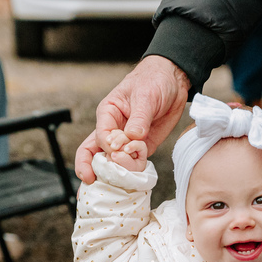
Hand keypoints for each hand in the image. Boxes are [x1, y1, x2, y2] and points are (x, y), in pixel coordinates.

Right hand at [75, 55, 191, 183]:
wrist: (173, 82)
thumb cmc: (153, 81)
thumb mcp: (146, 96)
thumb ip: (139, 118)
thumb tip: (132, 137)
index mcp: (108, 114)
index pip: (100, 135)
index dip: (108, 147)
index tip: (118, 150)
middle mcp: (113, 129)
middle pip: (92, 152)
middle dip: (89, 167)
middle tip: (90, 180)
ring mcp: (126, 141)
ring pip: (112, 162)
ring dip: (117, 173)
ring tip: (128, 177)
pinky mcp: (141, 148)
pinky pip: (133, 165)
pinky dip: (134, 171)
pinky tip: (139, 173)